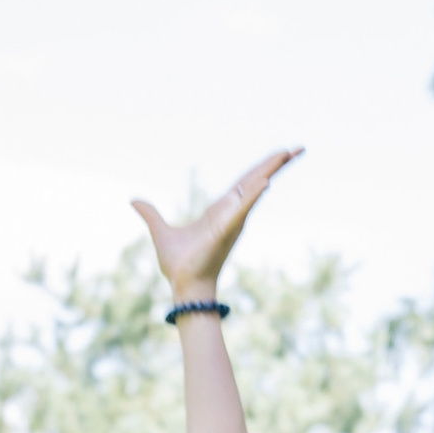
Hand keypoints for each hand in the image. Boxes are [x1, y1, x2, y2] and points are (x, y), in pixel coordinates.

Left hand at [132, 147, 299, 301]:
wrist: (182, 286)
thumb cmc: (178, 265)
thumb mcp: (160, 232)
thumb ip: (150, 215)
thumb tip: (134, 201)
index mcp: (221, 210)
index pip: (245, 182)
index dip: (262, 167)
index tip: (280, 155)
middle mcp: (232, 212)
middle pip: (257, 180)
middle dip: (277, 163)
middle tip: (299, 147)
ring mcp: (232, 220)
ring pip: (255, 190)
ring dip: (271, 171)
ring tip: (289, 153)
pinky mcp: (225, 230)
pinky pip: (242, 209)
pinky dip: (254, 195)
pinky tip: (266, 181)